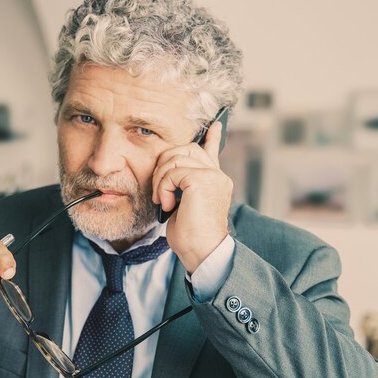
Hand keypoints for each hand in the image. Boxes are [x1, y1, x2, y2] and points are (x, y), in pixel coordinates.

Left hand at [152, 122, 232, 273]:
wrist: (201, 252)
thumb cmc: (190, 235)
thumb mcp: (183, 205)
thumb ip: (182, 185)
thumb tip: (170, 173)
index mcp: (215, 179)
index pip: (213, 151)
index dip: (212, 137)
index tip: (215, 125)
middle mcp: (217, 175)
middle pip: (185, 148)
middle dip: (164, 163)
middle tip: (160, 188)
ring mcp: (212, 176)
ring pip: (175, 158)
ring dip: (161, 179)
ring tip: (163, 200)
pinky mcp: (202, 180)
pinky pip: (173, 172)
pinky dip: (164, 187)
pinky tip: (168, 204)